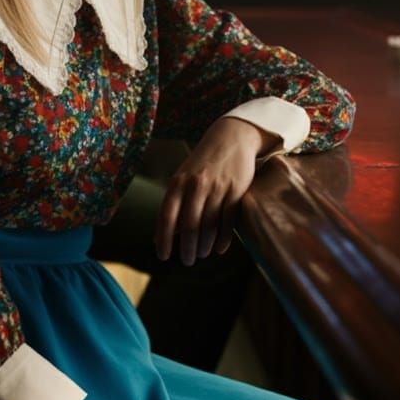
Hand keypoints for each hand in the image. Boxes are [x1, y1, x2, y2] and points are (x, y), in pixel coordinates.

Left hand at [153, 117, 279, 264]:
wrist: (231, 137)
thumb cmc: (202, 163)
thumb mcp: (183, 177)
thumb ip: (174, 203)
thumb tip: (162, 235)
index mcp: (178, 182)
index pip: (167, 216)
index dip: (164, 239)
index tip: (163, 256)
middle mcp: (196, 185)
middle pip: (190, 226)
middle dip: (187, 248)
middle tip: (187, 261)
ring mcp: (218, 188)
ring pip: (209, 226)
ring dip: (204, 246)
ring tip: (201, 254)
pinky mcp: (237, 191)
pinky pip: (228, 222)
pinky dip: (223, 239)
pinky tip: (218, 249)